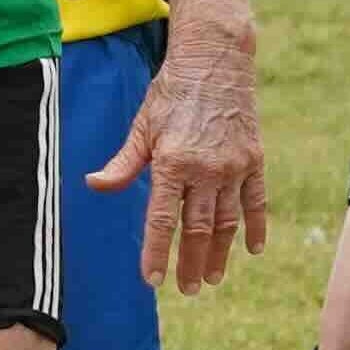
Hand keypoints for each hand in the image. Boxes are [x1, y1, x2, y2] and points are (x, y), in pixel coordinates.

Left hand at [92, 19, 265, 292]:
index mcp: (172, 162)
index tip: (153, 280)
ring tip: (211, 278)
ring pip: (227, 222)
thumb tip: (94, 186)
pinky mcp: (254, 160)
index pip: (162, 219)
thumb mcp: (142, 126)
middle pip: (197, 229)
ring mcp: (234, 166)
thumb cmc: (171, 92)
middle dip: (189, 262)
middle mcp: (206, 169)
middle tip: (186, 289)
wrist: (216, 60)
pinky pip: (256, 201)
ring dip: (219, 253)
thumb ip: (123, 163)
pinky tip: (252, 250)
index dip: (156, 252)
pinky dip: (255, 226)